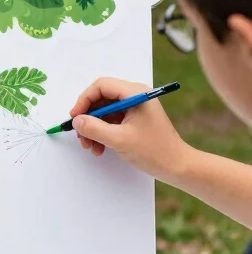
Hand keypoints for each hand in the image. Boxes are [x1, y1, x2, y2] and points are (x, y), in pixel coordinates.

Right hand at [70, 77, 188, 180]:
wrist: (177, 167)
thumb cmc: (154, 151)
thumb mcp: (119, 139)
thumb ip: (94, 128)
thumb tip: (76, 121)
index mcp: (135, 93)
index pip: (101, 86)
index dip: (84, 100)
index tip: (75, 117)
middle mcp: (135, 96)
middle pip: (101, 99)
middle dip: (88, 117)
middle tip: (80, 135)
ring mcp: (135, 108)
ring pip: (104, 111)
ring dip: (93, 128)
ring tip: (90, 146)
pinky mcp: (134, 119)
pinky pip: (111, 121)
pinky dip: (102, 132)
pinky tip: (100, 147)